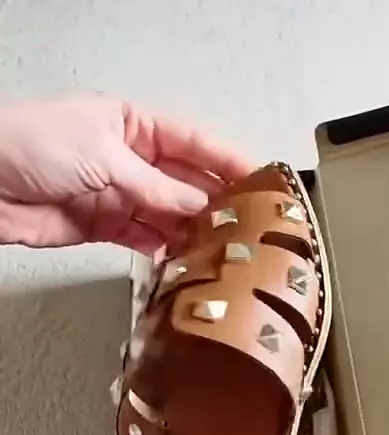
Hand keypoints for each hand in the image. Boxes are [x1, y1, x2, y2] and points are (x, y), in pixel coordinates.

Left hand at [0, 95, 250, 250]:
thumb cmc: (34, 143)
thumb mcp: (105, 157)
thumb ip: (154, 187)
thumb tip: (197, 207)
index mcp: (134, 126)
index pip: (193, 143)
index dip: (227, 161)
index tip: (260, 179)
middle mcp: (131, 161)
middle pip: (185, 183)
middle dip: (215, 203)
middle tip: (248, 225)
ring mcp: (118, 195)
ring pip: (168, 216)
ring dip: (193, 232)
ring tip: (224, 249)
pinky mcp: (103, 227)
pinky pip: (144, 240)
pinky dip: (164, 251)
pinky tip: (186, 259)